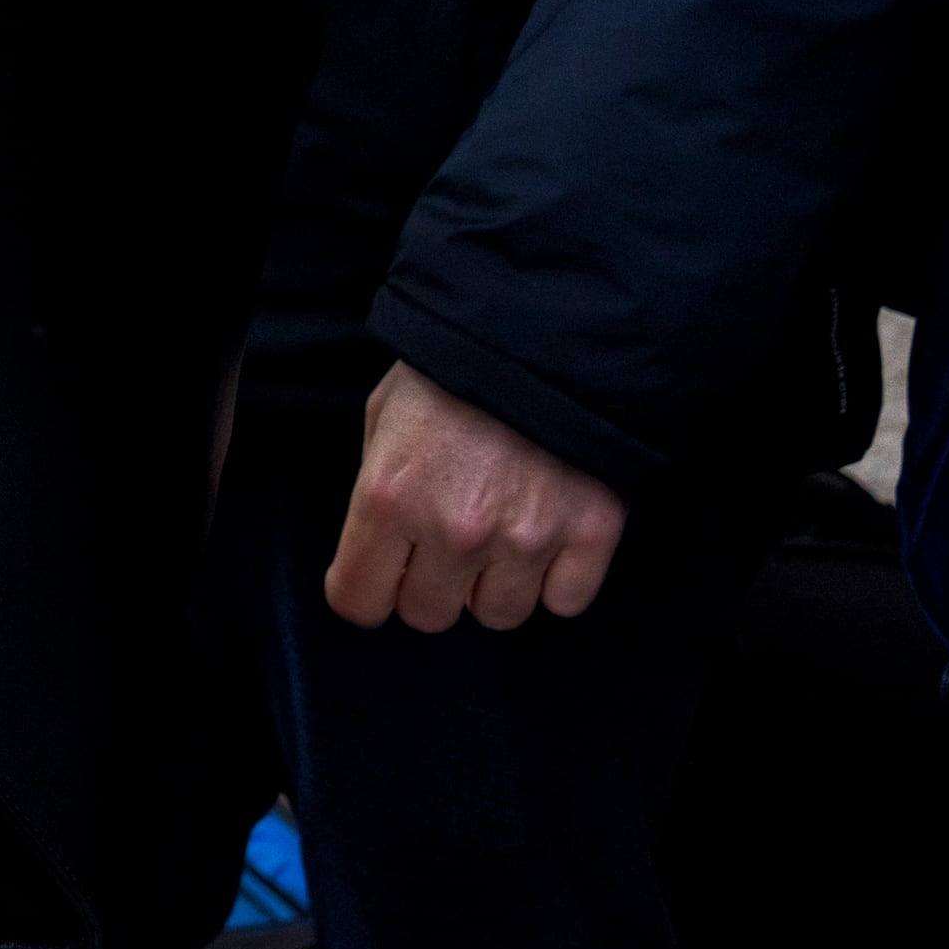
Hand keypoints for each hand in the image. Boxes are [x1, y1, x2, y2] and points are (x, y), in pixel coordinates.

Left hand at [323, 362, 623, 630]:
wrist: (544, 331)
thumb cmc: (452, 370)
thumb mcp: (384, 416)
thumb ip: (378, 488)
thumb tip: (380, 548)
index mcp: (389, 496)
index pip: (359, 599)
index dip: (365, 592)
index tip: (377, 579)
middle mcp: (453, 528)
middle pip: (428, 615)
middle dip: (430, 587)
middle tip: (444, 546)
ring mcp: (525, 537)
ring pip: (498, 616)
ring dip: (494, 586)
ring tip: (499, 534)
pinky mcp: (589, 535)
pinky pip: (564, 603)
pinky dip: (555, 581)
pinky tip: (547, 538)